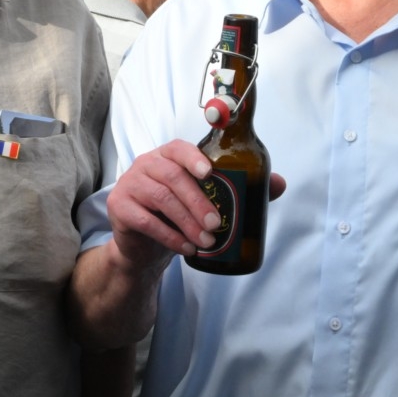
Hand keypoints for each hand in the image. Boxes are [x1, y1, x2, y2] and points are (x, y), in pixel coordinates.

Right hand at [105, 140, 285, 270]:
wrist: (143, 246)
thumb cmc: (177, 215)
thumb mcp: (205, 200)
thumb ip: (239, 189)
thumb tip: (278, 183)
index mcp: (166, 156)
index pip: (178, 147)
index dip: (193, 157)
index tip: (211, 173)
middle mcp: (146, 164)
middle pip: (172, 177)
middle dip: (198, 201)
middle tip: (217, 223)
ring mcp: (129, 184)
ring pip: (160, 198)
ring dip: (187, 222)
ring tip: (207, 241)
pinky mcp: (119, 208)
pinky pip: (146, 221)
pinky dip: (170, 237)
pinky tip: (187, 249)